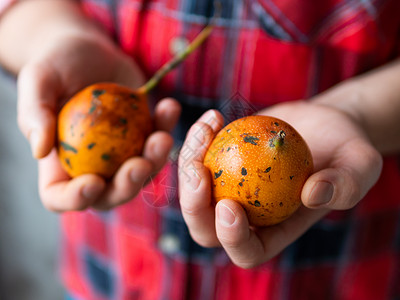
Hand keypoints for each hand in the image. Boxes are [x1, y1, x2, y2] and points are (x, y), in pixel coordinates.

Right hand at [17, 32, 180, 211]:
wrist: (89, 50)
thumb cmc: (56, 65)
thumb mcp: (38, 80)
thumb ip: (34, 114)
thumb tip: (39, 151)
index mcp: (59, 164)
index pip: (60, 197)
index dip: (76, 199)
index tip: (93, 182)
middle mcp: (92, 166)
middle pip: (111, 193)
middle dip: (128, 185)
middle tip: (140, 164)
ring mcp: (122, 154)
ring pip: (142, 171)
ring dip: (156, 160)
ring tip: (161, 136)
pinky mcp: (143, 135)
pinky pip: (158, 139)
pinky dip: (166, 126)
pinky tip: (169, 107)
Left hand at [178, 101, 381, 267]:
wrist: (324, 123)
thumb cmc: (345, 148)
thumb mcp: (359, 164)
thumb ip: (345, 184)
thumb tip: (313, 195)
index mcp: (274, 232)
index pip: (247, 250)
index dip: (231, 238)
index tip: (230, 205)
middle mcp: (246, 216)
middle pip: (205, 228)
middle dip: (192, 204)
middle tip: (198, 169)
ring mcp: (229, 190)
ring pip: (194, 191)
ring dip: (189, 162)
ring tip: (206, 128)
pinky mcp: (220, 164)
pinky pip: (198, 158)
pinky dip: (199, 140)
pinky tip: (213, 118)